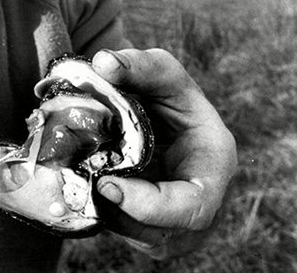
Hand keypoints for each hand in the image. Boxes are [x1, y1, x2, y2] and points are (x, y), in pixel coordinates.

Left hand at [90, 48, 236, 258]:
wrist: (156, 109)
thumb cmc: (167, 91)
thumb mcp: (160, 71)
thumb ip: (137, 64)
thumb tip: (104, 64)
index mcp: (214, 162)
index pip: (195, 205)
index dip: (151, 205)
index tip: (108, 185)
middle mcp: (202, 197)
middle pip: (167, 232)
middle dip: (125, 215)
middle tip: (92, 187)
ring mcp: (180, 217)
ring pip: (143, 237)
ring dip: (110, 216)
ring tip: (86, 182)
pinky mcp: (154, 224)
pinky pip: (130, 234)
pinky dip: (106, 216)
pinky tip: (90, 188)